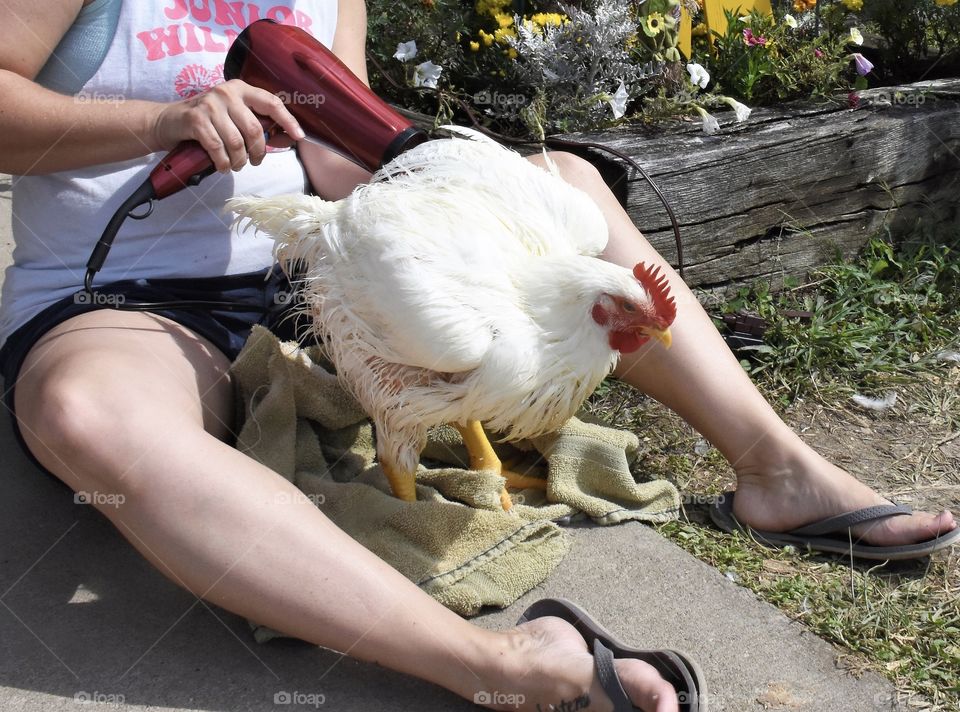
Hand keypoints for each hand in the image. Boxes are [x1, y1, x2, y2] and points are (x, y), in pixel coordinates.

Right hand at [151, 79, 304, 171]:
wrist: (167, 122)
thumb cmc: (207, 123)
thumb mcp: (233, 118)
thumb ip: (256, 124)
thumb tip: (287, 138)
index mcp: (241, 89)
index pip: (271, 102)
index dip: (288, 120)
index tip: (299, 137)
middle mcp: (227, 93)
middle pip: (254, 129)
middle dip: (257, 152)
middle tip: (253, 162)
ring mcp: (210, 104)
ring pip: (237, 142)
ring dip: (239, 161)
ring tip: (234, 165)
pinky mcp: (196, 119)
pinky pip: (218, 148)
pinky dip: (222, 163)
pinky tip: (222, 166)